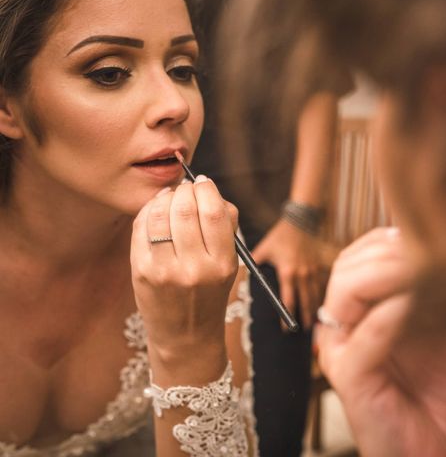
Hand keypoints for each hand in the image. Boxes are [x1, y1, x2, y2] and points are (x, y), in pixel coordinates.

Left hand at [130, 178, 238, 383]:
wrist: (185, 335)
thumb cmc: (209, 292)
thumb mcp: (229, 264)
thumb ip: (226, 225)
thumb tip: (207, 189)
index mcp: (223, 264)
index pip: (215, 211)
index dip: (207, 189)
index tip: (203, 182)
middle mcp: (194, 268)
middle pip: (186, 208)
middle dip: (184, 190)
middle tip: (185, 188)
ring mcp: (165, 271)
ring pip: (160, 214)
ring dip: (164, 197)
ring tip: (170, 197)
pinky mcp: (142, 272)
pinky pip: (142, 228)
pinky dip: (148, 211)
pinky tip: (156, 211)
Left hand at [252, 219, 328, 328]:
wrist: (301, 222)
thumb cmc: (280, 235)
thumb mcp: (264, 248)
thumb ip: (254, 262)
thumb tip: (243, 271)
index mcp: (288, 272)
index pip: (288, 300)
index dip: (286, 315)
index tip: (285, 328)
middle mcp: (302, 274)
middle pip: (305, 302)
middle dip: (303, 318)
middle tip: (301, 330)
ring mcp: (313, 271)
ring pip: (315, 295)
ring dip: (313, 310)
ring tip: (312, 324)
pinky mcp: (319, 266)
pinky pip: (321, 286)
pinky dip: (319, 297)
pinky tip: (319, 305)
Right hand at [318, 227, 445, 456]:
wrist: (438, 451)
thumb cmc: (437, 394)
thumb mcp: (437, 328)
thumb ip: (427, 291)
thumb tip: (436, 244)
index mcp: (356, 315)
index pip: (355, 259)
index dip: (387, 242)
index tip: (426, 239)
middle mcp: (341, 329)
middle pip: (347, 267)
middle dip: (390, 253)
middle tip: (431, 255)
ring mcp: (341, 353)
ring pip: (347, 292)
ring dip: (390, 274)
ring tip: (428, 274)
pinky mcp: (349, 379)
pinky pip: (366, 334)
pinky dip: (395, 314)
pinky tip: (423, 306)